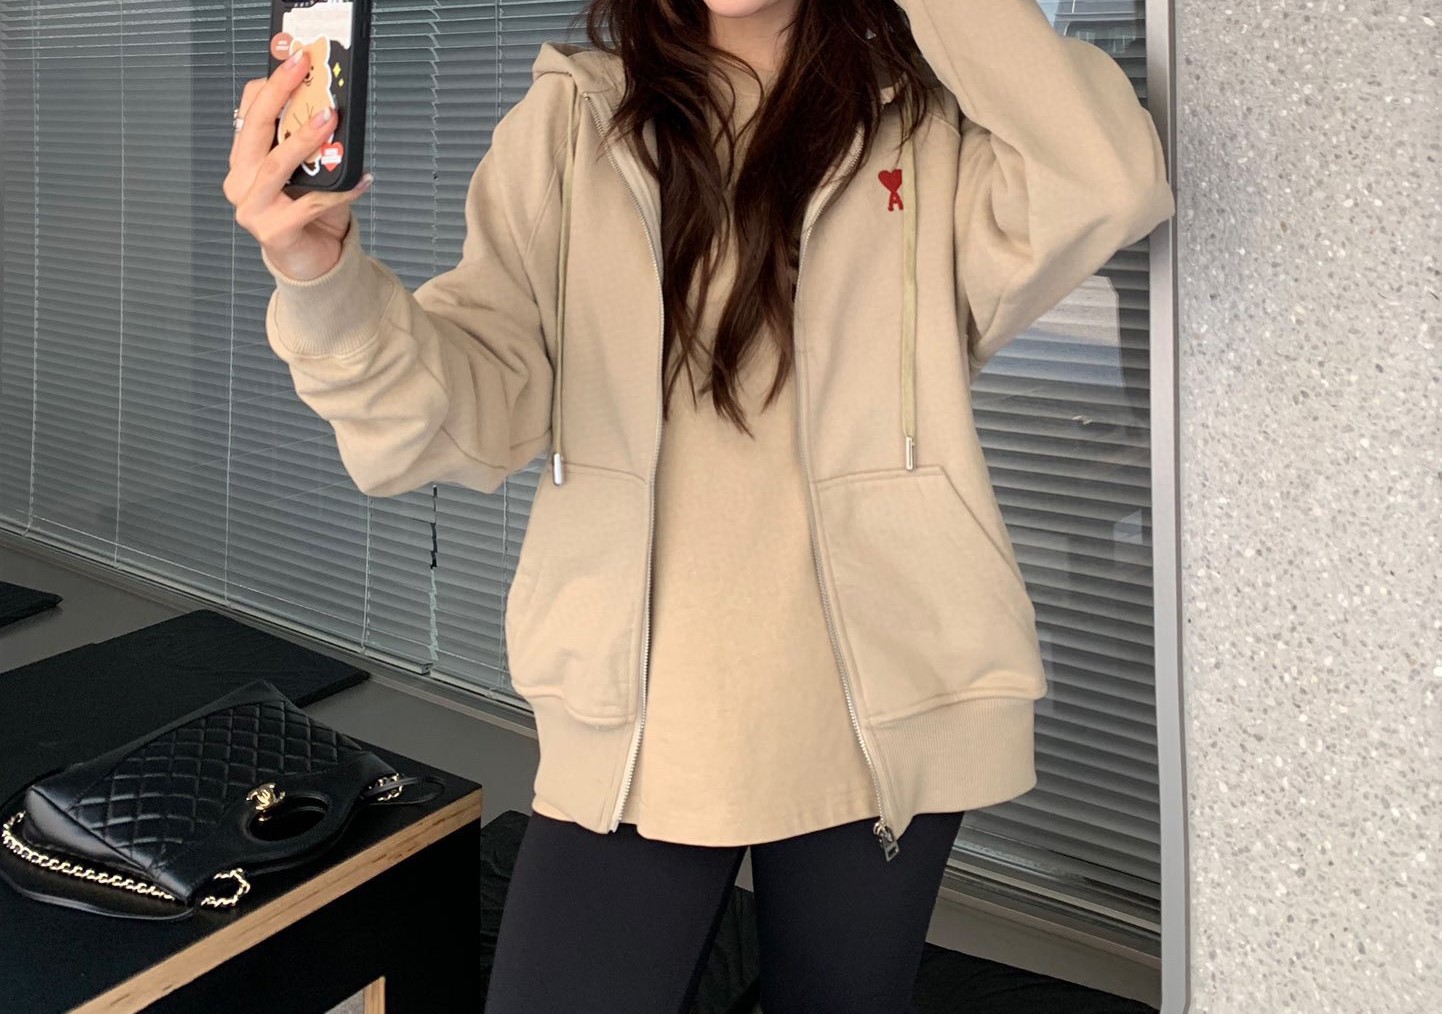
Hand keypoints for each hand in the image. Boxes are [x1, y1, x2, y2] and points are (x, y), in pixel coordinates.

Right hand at [223, 47, 371, 281]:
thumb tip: (331, 108)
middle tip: (303, 68)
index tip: (294, 60)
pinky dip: (340, 191)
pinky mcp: (272, 232)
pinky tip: (362, 180)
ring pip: (278, 164)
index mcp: (245, 161)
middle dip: (280, 93)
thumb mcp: (310, 171)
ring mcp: (252, 208)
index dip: (270, 85)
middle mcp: (241, 181)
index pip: (249, 113)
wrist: (312, 263)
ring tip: (329, 119)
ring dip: (305, 138)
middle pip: (257, 129)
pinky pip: (311, 204)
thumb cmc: (309, 215)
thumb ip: (311, 145)